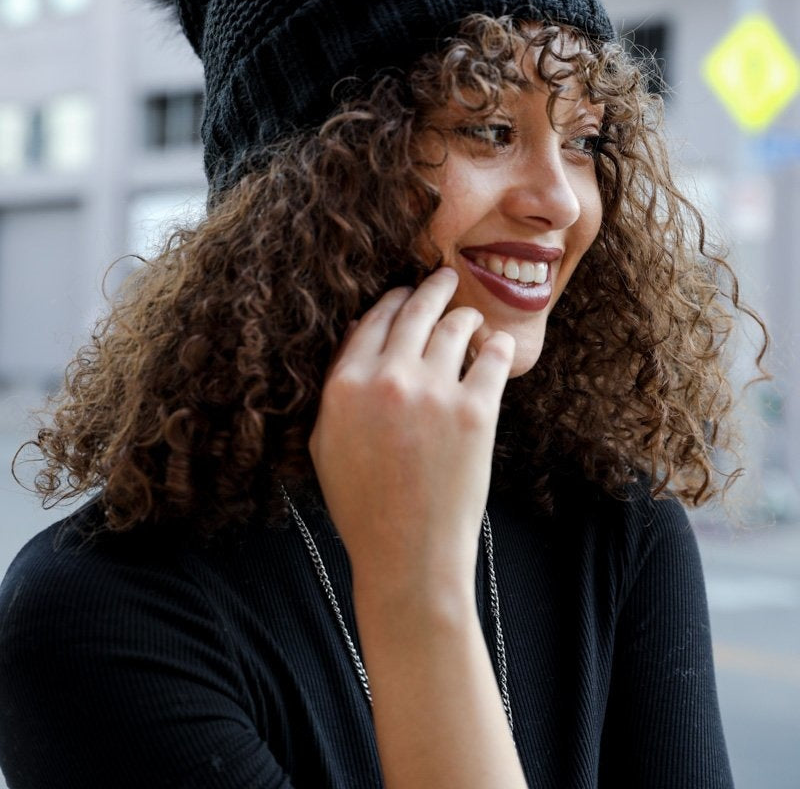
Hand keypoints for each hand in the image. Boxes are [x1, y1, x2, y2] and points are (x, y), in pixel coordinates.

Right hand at [308, 267, 514, 598]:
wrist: (408, 555)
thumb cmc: (363, 505)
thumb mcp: (326, 443)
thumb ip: (337, 385)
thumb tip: (361, 328)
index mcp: (345, 384)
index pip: (374, 319)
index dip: (393, 300)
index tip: (405, 295)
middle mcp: (388, 378)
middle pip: (415, 310)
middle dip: (432, 288)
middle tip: (446, 277)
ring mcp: (434, 392)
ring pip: (455, 325)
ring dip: (465, 315)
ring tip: (471, 317)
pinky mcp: (475, 411)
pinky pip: (492, 357)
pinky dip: (496, 346)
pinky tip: (496, 345)